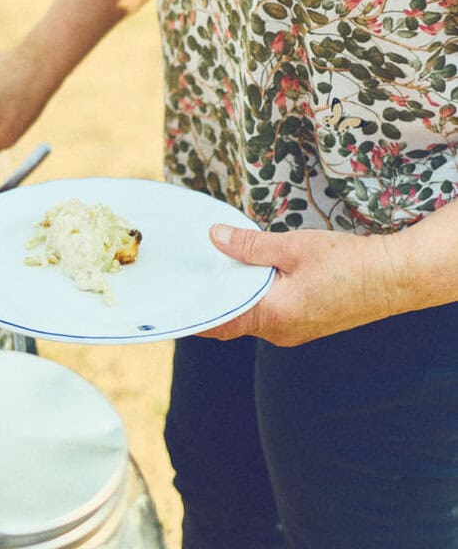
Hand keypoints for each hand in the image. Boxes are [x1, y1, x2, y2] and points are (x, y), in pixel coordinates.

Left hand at [198, 223, 406, 346]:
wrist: (393, 278)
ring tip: (221, 266)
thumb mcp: (293, 246)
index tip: (176, 300)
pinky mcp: (308, 323)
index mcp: (274, 316)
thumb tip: (216, 238)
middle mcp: (282, 332)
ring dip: (238, 295)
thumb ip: (251, 246)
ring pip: (253, 315)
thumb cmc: (346, 263)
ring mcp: (296, 331)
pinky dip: (257, 296)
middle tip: (194, 272)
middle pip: (234, 319)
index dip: (197, 312)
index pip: (222, 321)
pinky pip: (271, 313)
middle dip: (215, 298)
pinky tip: (255, 273)